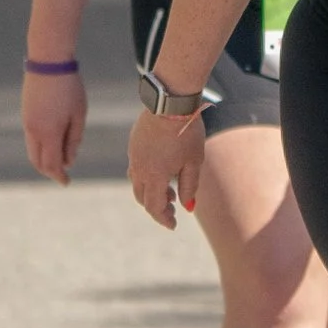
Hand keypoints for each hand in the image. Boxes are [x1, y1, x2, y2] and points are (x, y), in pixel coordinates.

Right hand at [21, 70, 87, 182]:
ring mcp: (27, 123)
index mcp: (49, 133)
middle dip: (49, 171)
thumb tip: (69, 161)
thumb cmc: (69, 88)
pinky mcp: (25, 115)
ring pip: (32, 151)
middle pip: (37, 161)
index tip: (66, 183)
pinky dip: (40, 147)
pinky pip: (30, 139)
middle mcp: (34, 131)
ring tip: (59, 159)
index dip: (59, 176)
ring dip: (43, 159)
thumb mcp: (79, 114)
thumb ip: (74, 139)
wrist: (48, 64)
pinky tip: (52, 143)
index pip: (51, 164)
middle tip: (62, 175)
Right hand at [126, 105, 204, 227]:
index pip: (155, 207)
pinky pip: (135, 168)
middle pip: (143, 198)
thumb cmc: (186, 132)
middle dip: (157, 207)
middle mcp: (139, 170)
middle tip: (173, 207)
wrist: (170, 103)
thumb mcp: (194, 162)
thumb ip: (189, 186)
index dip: (164, 218)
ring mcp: (133, 157)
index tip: (173, 225)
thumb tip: (188, 207)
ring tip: (170, 190)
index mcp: (154, 177)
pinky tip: (161, 170)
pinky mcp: (133, 145)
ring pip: (137, 184)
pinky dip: (146, 177)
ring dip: (151, 192)